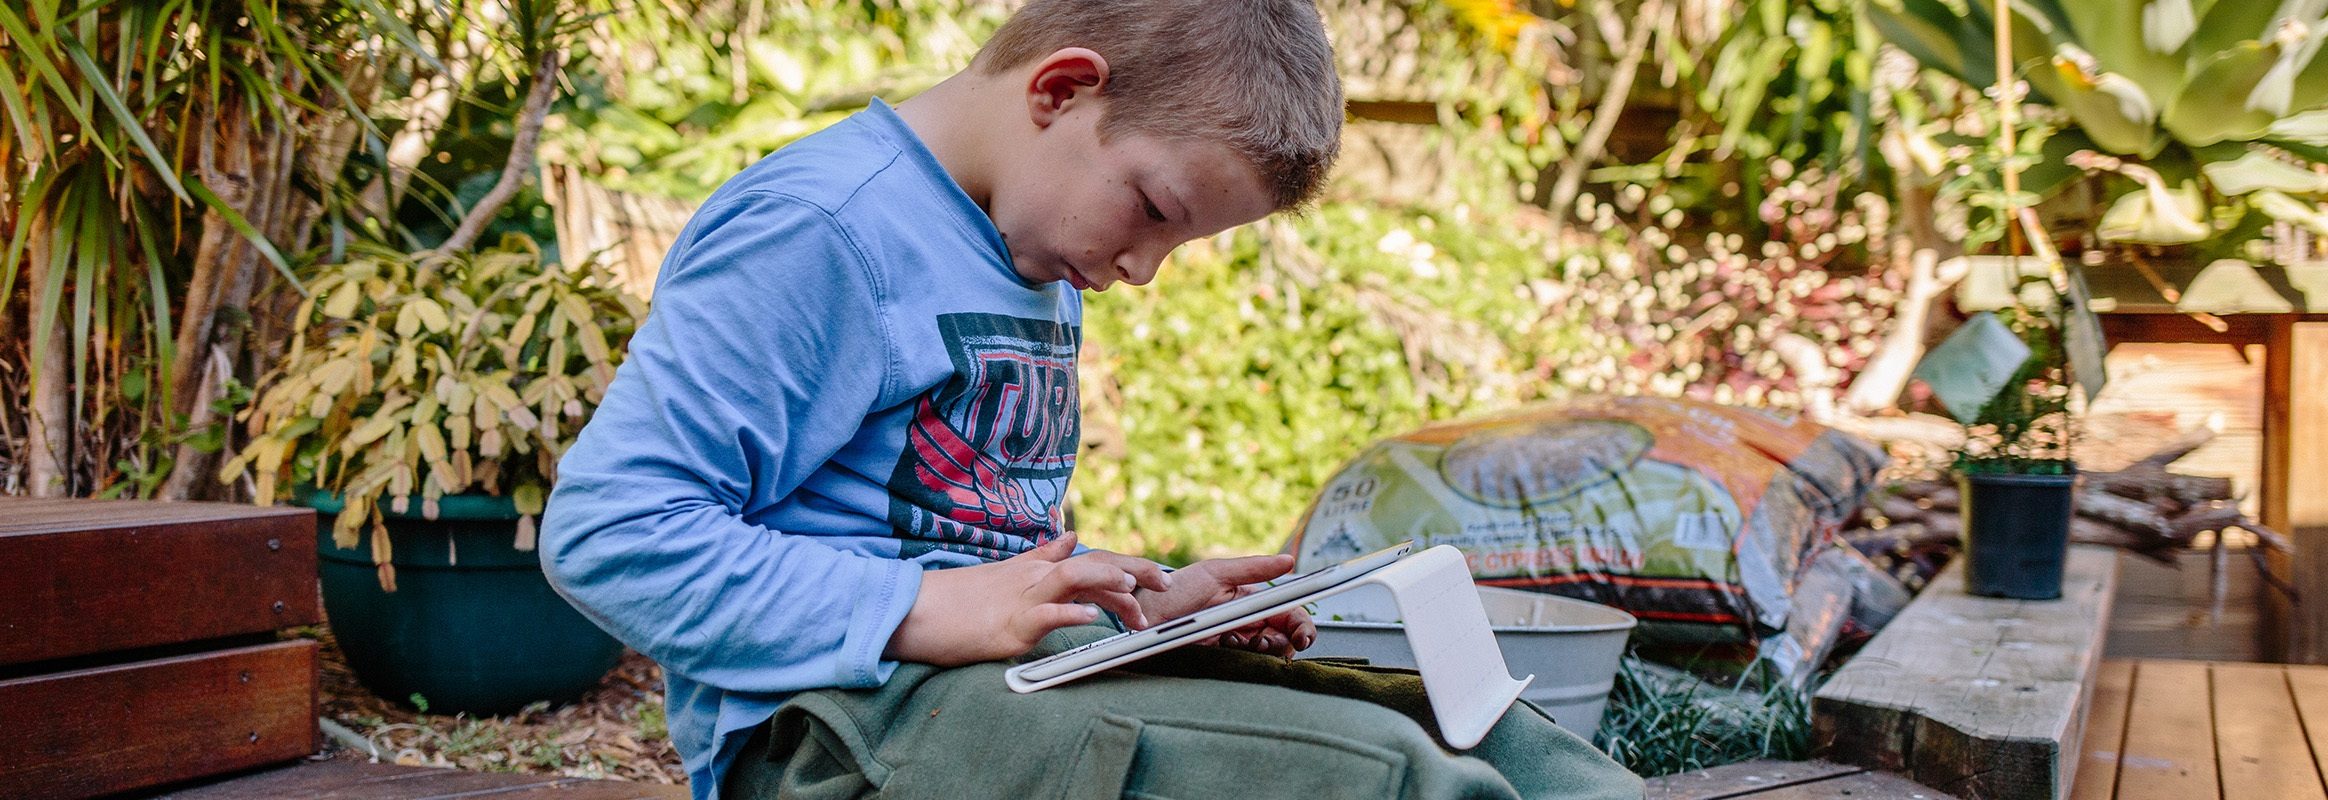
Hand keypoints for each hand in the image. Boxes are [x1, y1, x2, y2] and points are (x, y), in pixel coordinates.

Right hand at [882, 532, 1170, 665]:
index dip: (1129, 564)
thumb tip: (1072, 536)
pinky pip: (1044, 615)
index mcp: (1039, 569)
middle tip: (1166, 585)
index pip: (1093, 560)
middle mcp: (1035, 578)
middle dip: (1134, 571)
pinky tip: (1091, 618)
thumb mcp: (1010, 573)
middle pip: (1093, 564)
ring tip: (1134, 592)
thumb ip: (1044, 556)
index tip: (1159, 577)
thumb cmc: (963, 599)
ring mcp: (1023, 599)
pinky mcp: (1009, 624)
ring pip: (1073, 579)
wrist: (918, 610)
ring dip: (1107, 582)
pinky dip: (1070, 614)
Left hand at [1135, 554, 1317, 657]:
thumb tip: (1289, 561)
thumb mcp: (1216, 572)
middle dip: (1283, 642)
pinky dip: (1243, 657)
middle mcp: (1247, 622)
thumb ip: (1254, 568)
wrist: (1142, 614)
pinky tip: (1226, 646)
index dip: (1302, 626)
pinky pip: (1245, 664)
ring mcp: (1235, 642)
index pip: (1289, 614)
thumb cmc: (1176, 589)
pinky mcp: (1221, 659)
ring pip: (1267, 654)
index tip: (1302, 636)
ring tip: (1238, 638)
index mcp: (1251, 600)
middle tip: (1263, 640)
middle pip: (1285, 638)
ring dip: (1261, 649)